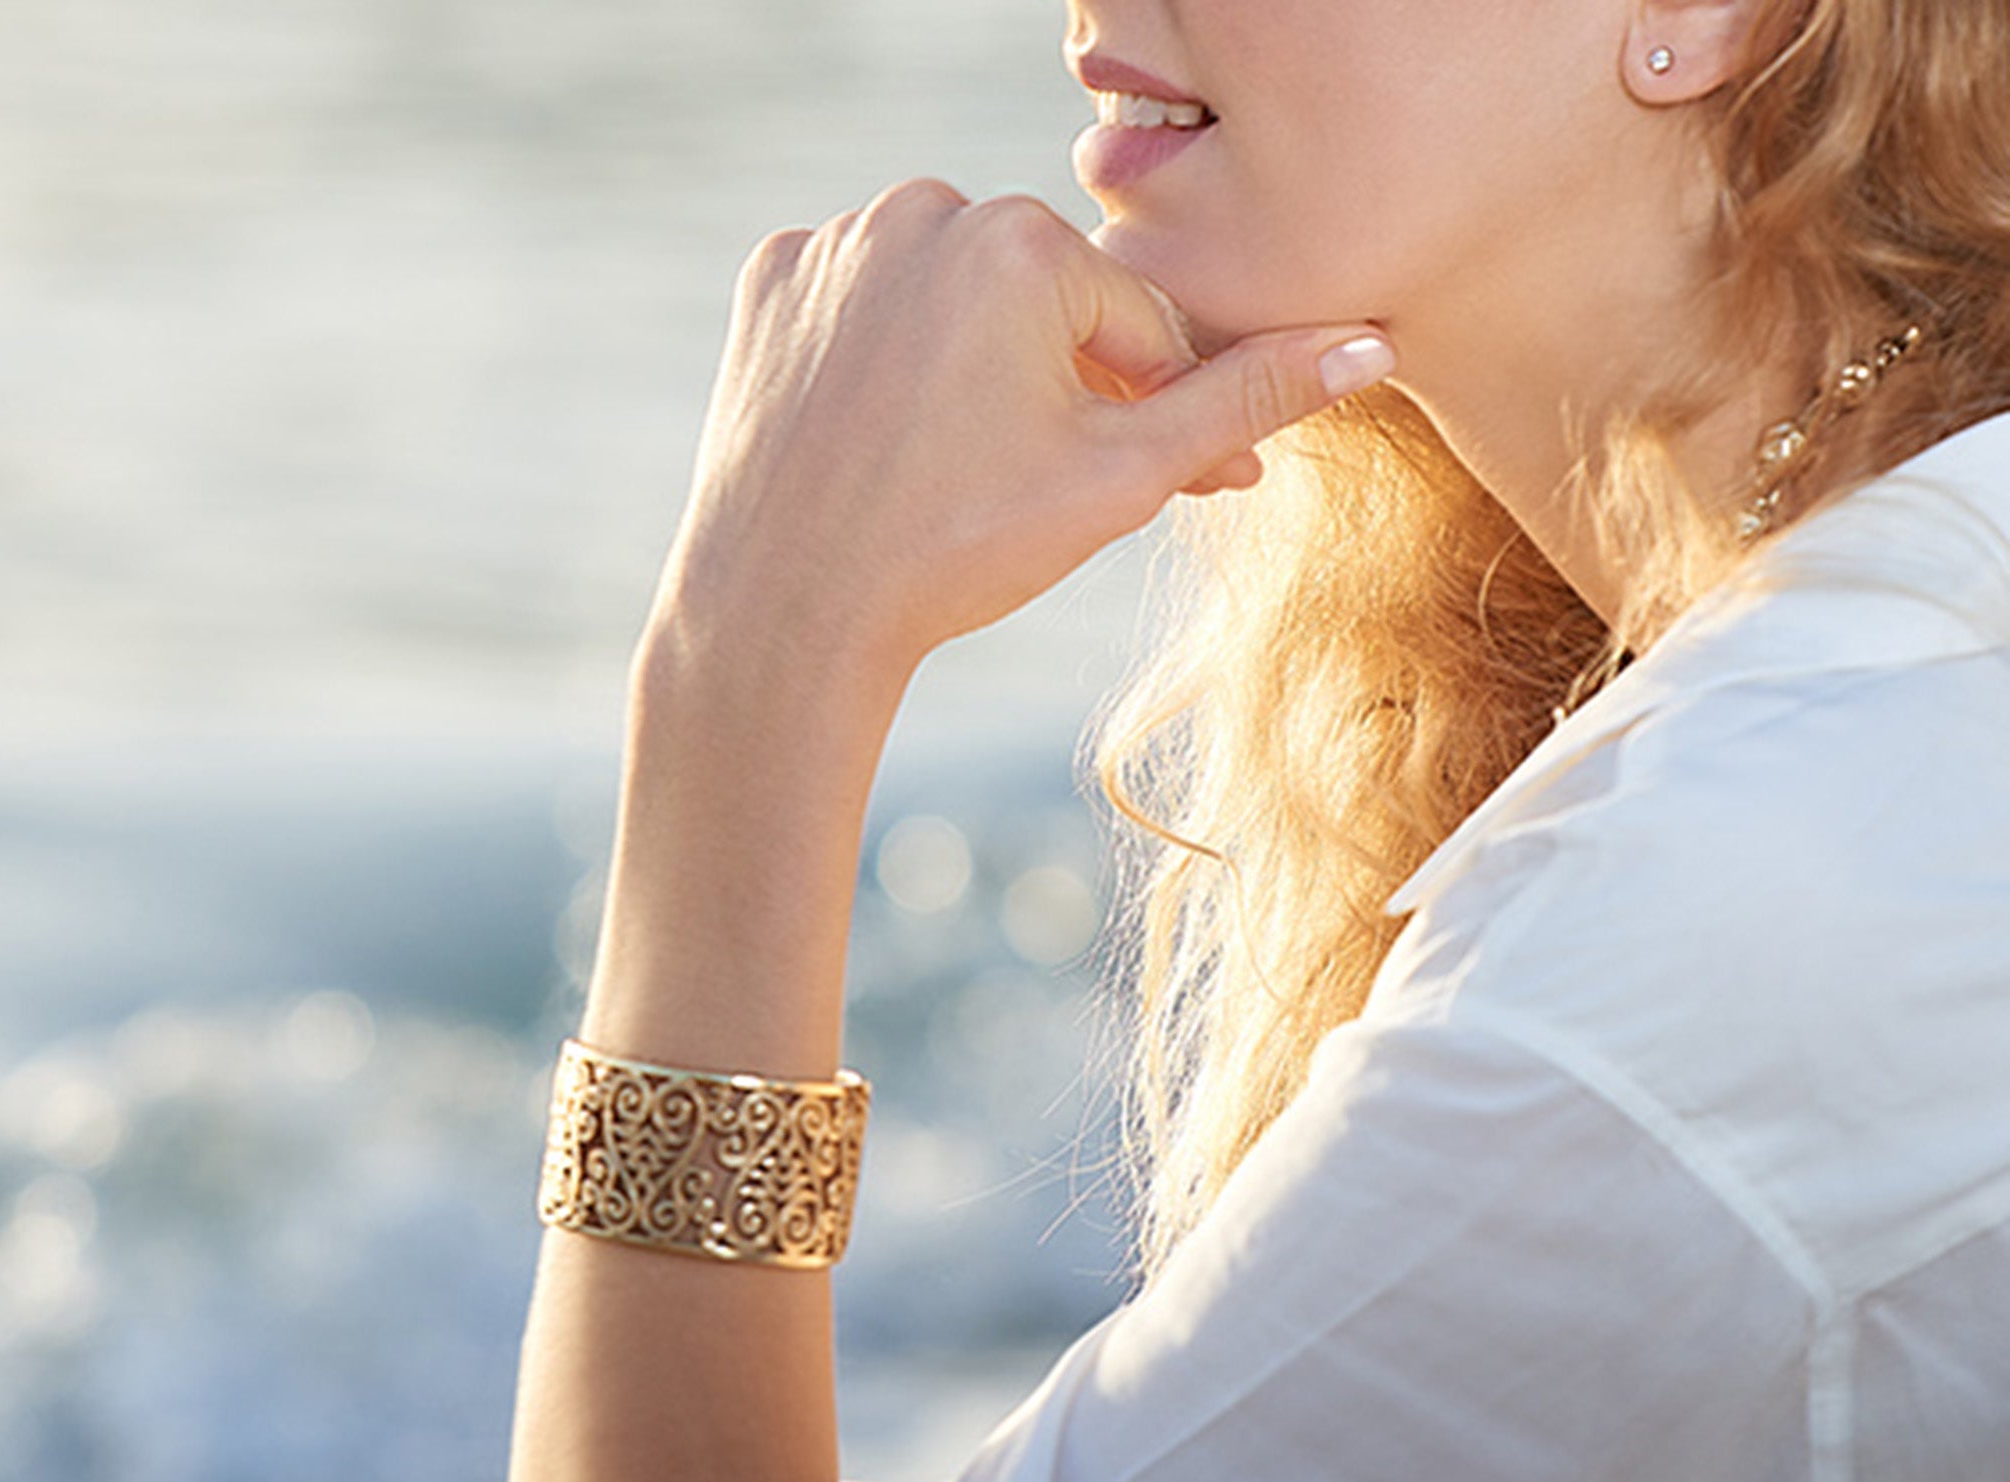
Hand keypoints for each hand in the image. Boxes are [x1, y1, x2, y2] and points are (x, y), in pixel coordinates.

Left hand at [646, 180, 1394, 734]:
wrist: (789, 611)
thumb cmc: (960, 550)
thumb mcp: (1122, 478)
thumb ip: (1243, 402)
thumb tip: (1367, 348)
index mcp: (1021, 244)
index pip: (1135, 325)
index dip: (1164, 412)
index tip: (1191, 480)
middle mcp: (923, 210)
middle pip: (1043, 304)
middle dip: (1072, 388)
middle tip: (1057, 487)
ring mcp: (836, 242)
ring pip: (954, 300)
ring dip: (982, 368)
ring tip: (967, 467)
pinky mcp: (772, 282)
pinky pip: (864, 306)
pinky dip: (888, 358)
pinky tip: (890, 432)